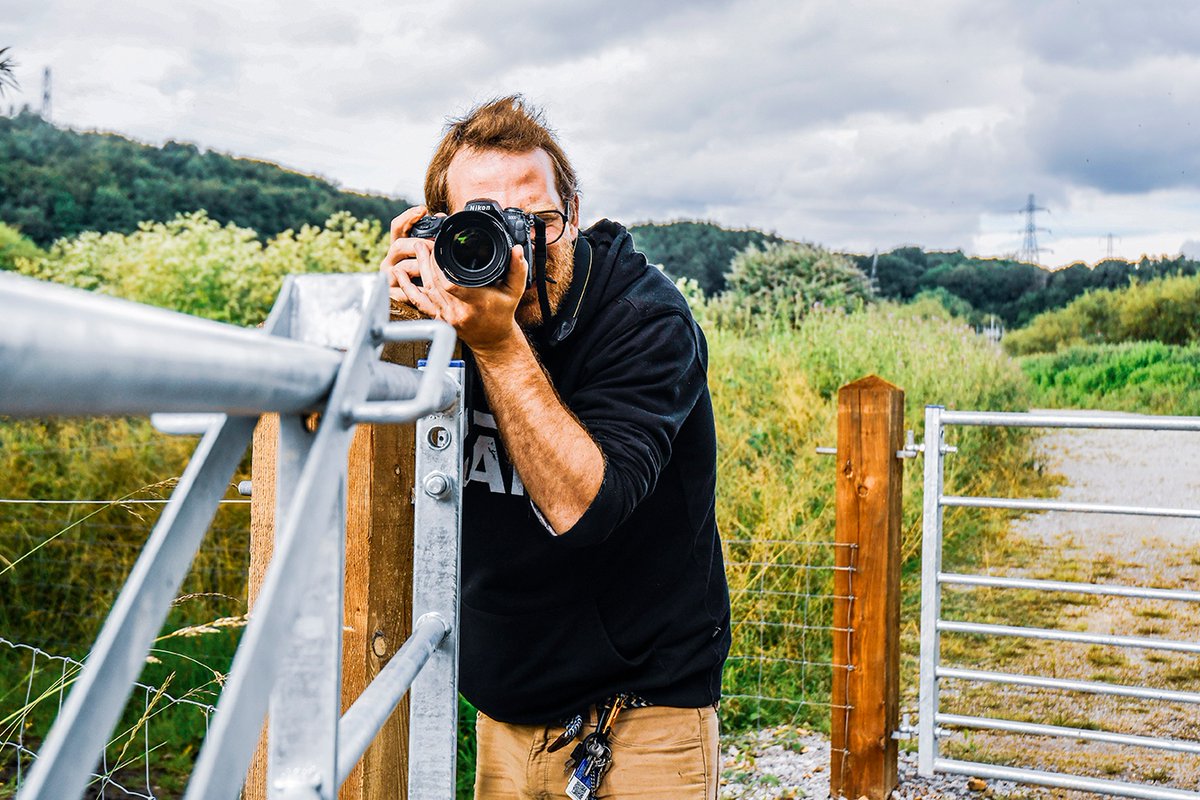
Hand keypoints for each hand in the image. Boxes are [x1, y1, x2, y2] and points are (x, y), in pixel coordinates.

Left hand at [380, 205, 527, 352]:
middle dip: (427, 261)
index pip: (452, 283)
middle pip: (435, 283)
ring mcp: (445, 315)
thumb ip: (517, 269)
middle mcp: (457, 311)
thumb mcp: (514, 292)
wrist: (492, 339)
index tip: (439, 248)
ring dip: (419, 268)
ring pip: (426, 290)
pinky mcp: (438, 317)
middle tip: (423, 242)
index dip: (441, 266)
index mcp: (475, 303)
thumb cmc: (502, 314)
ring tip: (416, 249)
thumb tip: (517, 249)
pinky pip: (419, 303)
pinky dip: (407, 288)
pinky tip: (399, 275)